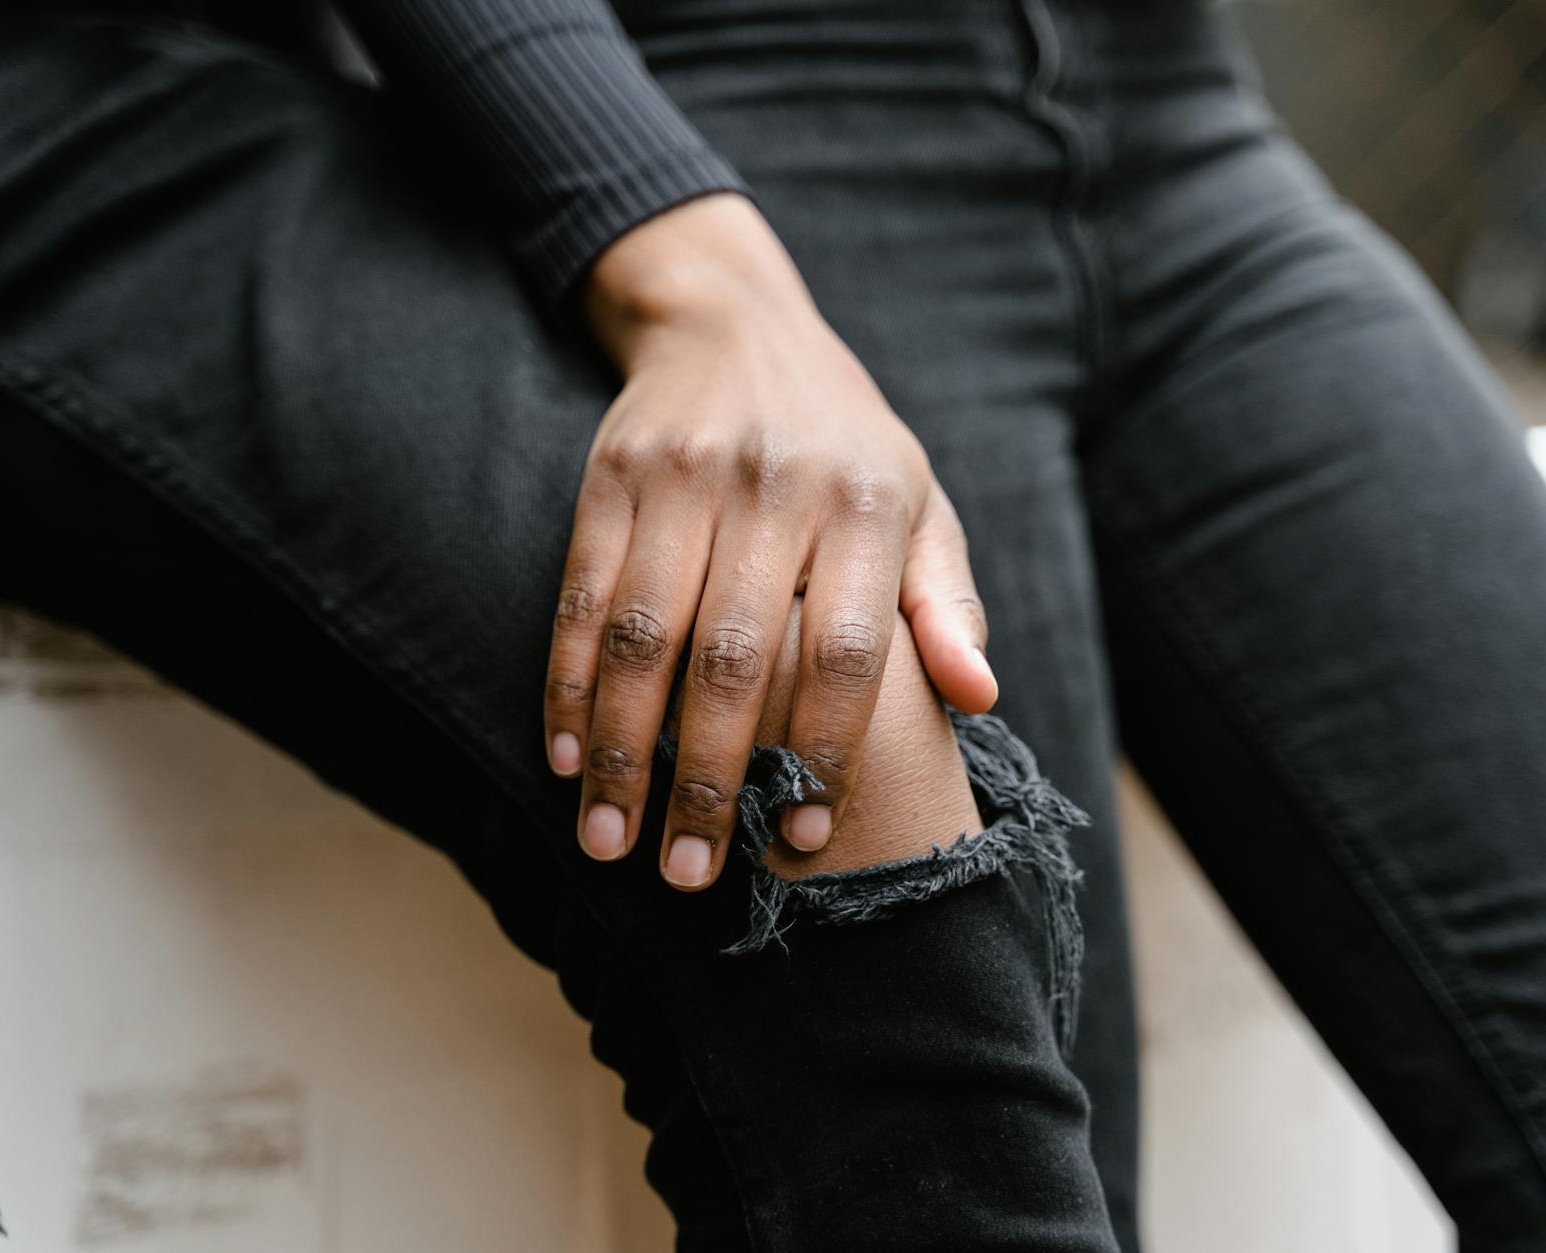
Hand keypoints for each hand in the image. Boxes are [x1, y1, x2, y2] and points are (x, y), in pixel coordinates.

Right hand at [544, 193, 994, 889]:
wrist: (736, 322)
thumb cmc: (844, 443)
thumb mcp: (919, 504)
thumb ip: (945, 603)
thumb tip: (978, 699)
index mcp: (865, 505)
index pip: (843, 652)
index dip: (820, 753)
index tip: (799, 838)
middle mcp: (775, 487)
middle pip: (733, 659)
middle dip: (704, 779)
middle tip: (685, 875)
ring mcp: (685, 477)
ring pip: (644, 637)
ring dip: (622, 751)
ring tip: (610, 842)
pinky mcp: (614, 475)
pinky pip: (583, 594)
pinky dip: (570, 682)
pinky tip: (568, 755)